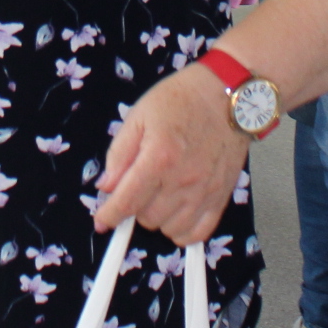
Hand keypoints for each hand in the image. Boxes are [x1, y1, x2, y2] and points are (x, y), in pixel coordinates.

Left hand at [94, 63, 247, 245]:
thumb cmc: (179, 100)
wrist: (226, 95)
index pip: (127, 201)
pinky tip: (177, 215)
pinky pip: (199, 233)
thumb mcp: (139, 116)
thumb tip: (106, 187)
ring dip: (158, 218)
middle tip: (138, 188)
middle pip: (147, 218)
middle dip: (135, 207)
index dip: (109, 216)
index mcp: (158, 158)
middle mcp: (182, 180)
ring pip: (170, 229)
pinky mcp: (222, 196)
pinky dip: (183, 231)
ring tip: (158, 197)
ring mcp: (205, 192)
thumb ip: (119, 154)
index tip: (102, 222)